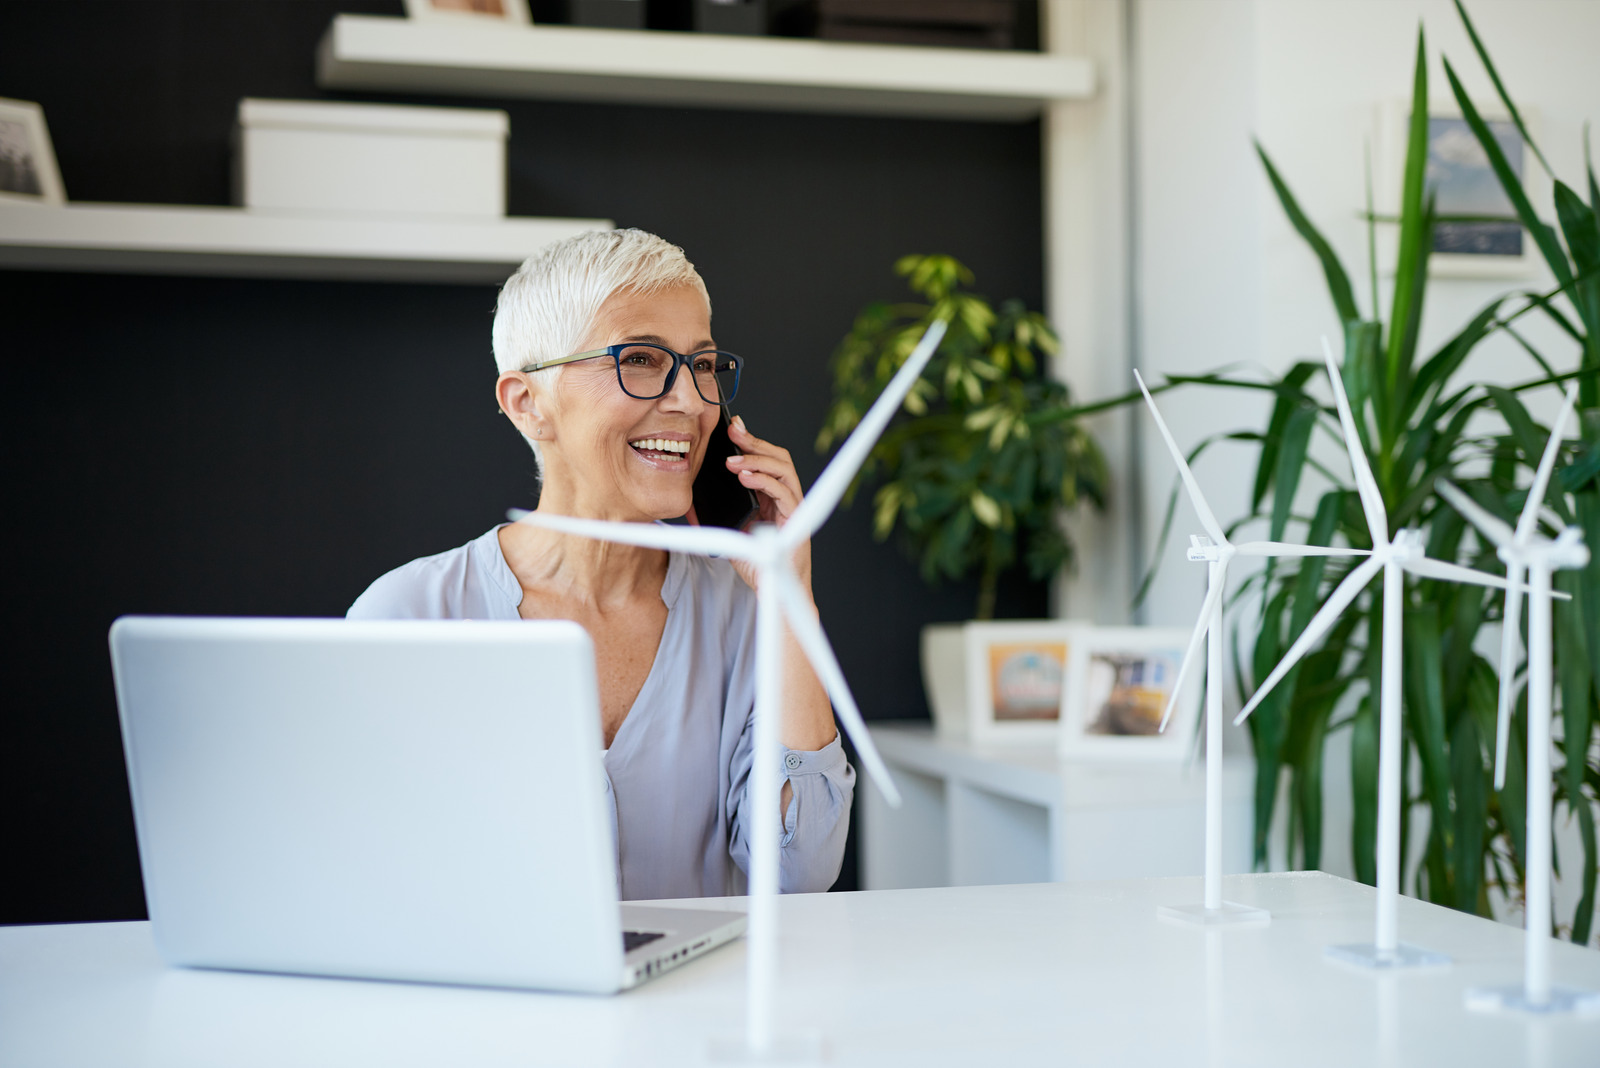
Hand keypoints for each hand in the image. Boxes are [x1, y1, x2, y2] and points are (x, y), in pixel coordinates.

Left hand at [724, 416, 811, 593]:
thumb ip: (716, 515)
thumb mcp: (729, 532)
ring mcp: (793, 508)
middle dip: (755, 442)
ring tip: (733, 461)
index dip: (751, 441)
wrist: (770, 590)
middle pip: (778, 457)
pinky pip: (785, 493)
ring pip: (784, 470)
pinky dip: (766, 481)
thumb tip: (691, 501)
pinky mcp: (796, 521)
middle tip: (733, 432)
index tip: (732, 427)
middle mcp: (785, 498)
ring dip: (758, 460)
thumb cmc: (755, 563)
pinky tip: (746, 477)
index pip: (766, 460)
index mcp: (771, 497)